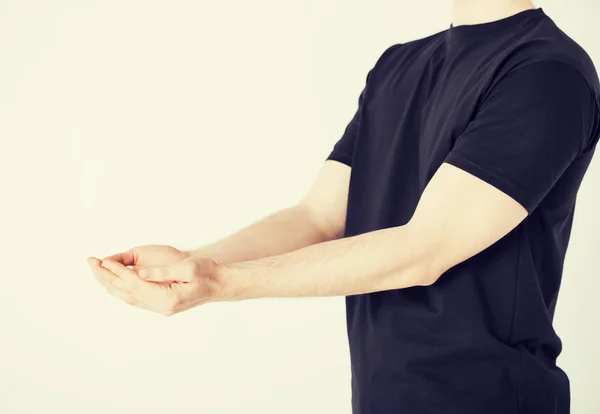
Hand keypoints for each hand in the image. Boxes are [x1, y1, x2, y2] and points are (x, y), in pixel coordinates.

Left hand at [87, 247, 223, 315]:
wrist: (220, 283)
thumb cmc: (208, 273)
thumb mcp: (188, 268)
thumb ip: (162, 272)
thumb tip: (140, 273)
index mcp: (167, 299)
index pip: (135, 284)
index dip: (118, 271)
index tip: (103, 260)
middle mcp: (162, 307)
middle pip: (127, 293)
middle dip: (107, 278)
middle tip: (90, 263)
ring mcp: (161, 308)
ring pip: (129, 297)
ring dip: (111, 284)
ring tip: (96, 271)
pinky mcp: (162, 305)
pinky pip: (136, 298)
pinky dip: (122, 289)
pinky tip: (114, 282)